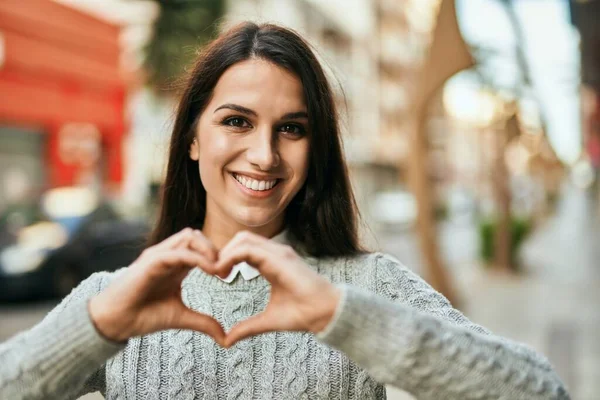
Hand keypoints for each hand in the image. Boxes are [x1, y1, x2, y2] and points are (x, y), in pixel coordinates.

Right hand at [89, 228, 225, 344]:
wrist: (114, 322)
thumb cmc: (143, 316)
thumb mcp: (181, 317)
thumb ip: (204, 322)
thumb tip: (225, 338)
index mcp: (176, 265)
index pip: (201, 247)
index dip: (218, 256)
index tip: (229, 275)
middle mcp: (168, 256)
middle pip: (197, 235)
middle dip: (216, 249)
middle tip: (226, 271)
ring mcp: (159, 256)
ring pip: (189, 236)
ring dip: (208, 249)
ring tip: (218, 270)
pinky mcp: (151, 261)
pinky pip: (179, 252)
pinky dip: (198, 258)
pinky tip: (210, 272)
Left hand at [215, 231, 340, 347]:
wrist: (324, 313)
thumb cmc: (303, 314)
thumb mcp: (268, 320)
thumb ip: (247, 327)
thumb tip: (227, 340)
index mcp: (272, 263)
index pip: (244, 249)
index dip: (227, 258)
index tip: (216, 276)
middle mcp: (275, 253)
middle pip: (241, 239)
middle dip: (223, 251)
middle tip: (212, 272)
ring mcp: (278, 252)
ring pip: (243, 239)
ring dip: (225, 253)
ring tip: (216, 272)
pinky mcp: (280, 257)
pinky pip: (248, 248)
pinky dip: (231, 256)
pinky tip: (224, 272)